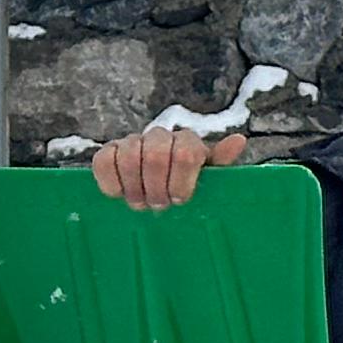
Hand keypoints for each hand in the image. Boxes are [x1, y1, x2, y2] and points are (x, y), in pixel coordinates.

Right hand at [90, 126, 245, 210]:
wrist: (158, 193)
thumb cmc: (186, 189)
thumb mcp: (208, 180)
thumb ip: (220, 162)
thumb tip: (239, 140)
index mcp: (187, 142)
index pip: (186, 153)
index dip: (181, 182)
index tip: (180, 200)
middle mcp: (160, 136)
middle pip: (156, 155)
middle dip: (156, 187)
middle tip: (158, 205)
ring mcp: (132, 142)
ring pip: (129, 156)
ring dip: (134, 187)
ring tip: (140, 204)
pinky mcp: (109, 152)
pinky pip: (103, 159)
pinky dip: (110, 181)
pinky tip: (118, 195)